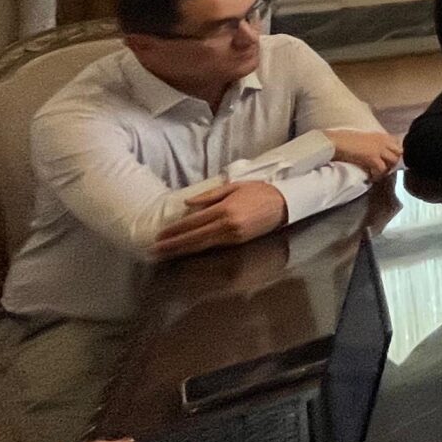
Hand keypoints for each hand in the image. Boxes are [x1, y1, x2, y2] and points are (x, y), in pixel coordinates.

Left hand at [152, 180, 288, 259]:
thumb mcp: (234, 186)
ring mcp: (234, 236)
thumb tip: (187, 204)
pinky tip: (188, 252)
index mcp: (224, 209)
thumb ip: (210, 196)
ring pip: (203, 246)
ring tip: (167, 255)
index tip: (160, 235)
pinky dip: (199, 251)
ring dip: (183, 251)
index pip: (193, 222)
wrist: (286, 204)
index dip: (175, 230)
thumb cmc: (260, 191)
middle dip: (174, 245)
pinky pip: (215, 248)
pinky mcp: (240, 243)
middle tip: (155, 251)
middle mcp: (227, 225)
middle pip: (194, 238)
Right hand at [324, 127, 402, 178]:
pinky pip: (381, 169)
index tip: (389, 160)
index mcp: (380, 135)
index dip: (394, 153)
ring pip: (393, 161)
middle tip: (385, 170)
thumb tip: (375, 152)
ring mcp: (379, 148)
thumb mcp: (364, 139)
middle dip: (393, 162)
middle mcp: (382, 140)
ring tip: (378, 174)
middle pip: (398, 153)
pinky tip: (371, 177)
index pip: (397, 143)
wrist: (336, 141)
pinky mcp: (372, 157)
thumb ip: (373, 143)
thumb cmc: (345, 140)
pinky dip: (377, 175)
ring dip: (387, 169)